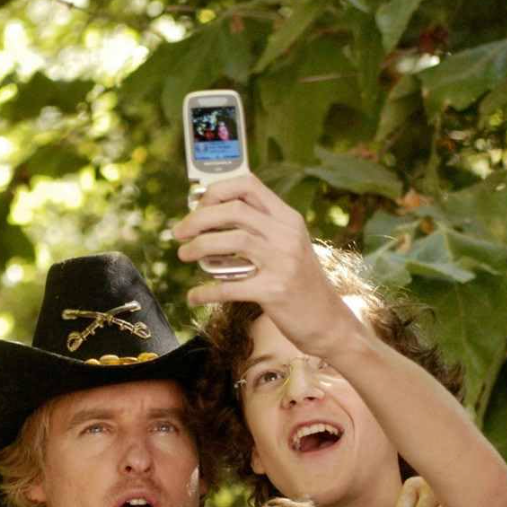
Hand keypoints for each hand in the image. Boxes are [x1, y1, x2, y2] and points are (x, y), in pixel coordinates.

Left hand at [173, 173, 361, 357]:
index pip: (248, 185)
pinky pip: (230, 287)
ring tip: (183, 255)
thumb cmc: (300, 283)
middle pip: (233, 210)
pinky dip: (206, 291)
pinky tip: (194, 296)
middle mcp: (287, 235)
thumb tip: (210, 217)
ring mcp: (282, 262)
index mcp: (288, 218)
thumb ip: (259, 229)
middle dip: (198, 218)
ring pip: (231, 241)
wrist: (328, 321)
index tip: (197, 206)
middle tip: (178, 232)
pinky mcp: (274, 291)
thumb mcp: (288, 246)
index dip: (216, 191)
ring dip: (198, 246)